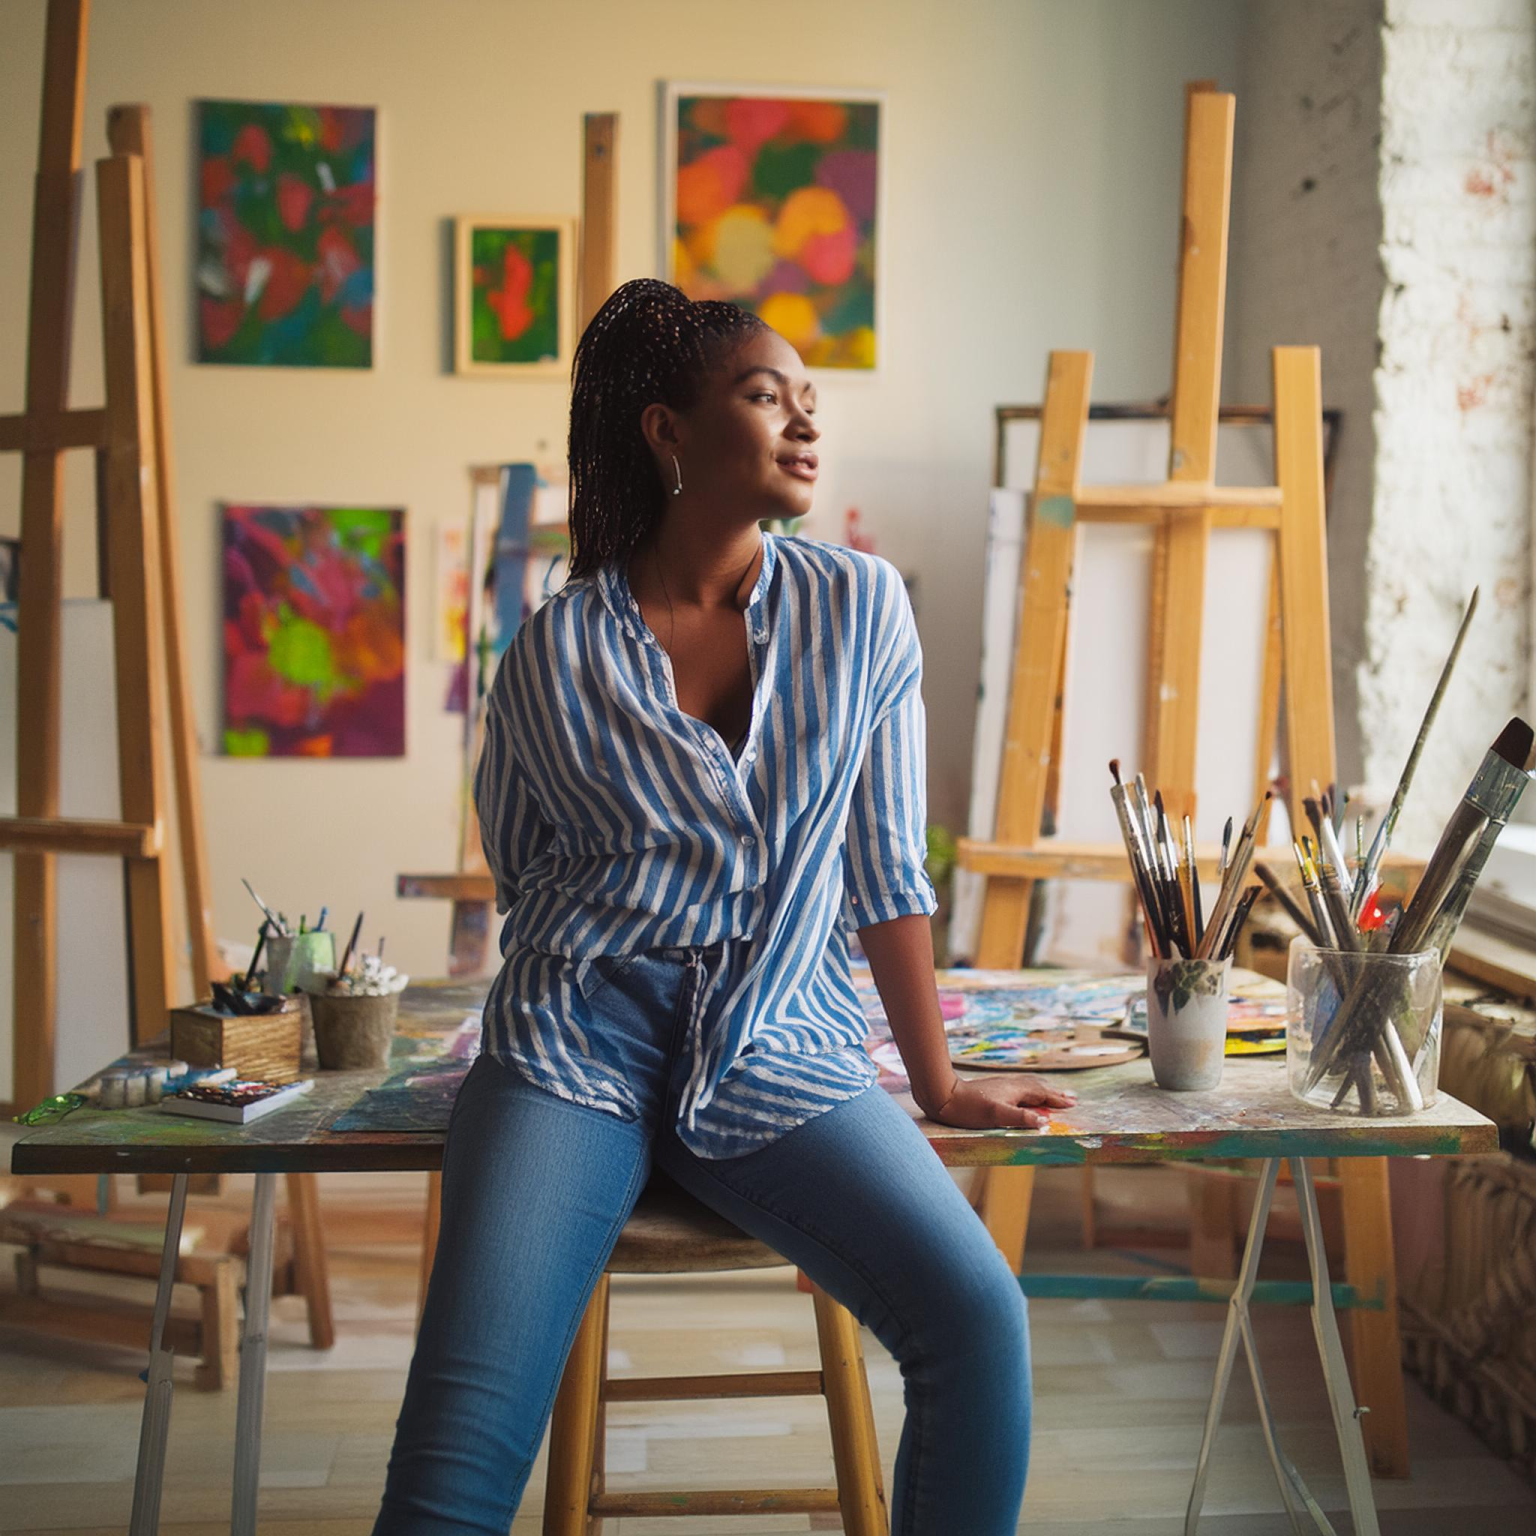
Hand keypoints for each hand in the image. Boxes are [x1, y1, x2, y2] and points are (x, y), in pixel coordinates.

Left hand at [925, 1074, 1076, 1130]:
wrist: (944, 1097)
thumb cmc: (970, 1108)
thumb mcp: (996, 1115)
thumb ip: (1021, 1118)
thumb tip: (1045, 1121)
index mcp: (1015, 1090)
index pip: (1042, 1093)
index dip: (1058, 1099)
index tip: (1073, 1103)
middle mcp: (1011, 1085)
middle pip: (1038, 1087)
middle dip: (1054, 1093)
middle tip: (1070, 1098)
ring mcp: (1001, 1086)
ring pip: (1028, 1086)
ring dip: (1043, 1090)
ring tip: (1052, 1094)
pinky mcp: (993, 1090)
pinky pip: (1019, 1088)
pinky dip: (1029, 1091)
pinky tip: (1022, 1096)